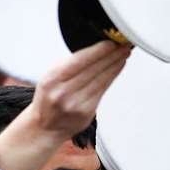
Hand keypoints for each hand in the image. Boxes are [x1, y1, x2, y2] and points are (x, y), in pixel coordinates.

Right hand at [0, 41, 129, 169]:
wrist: (45, 127)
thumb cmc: (49, 97)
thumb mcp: (51, 77)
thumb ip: (70, 65)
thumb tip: (97, 50)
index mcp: (52, 79)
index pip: (79, 61)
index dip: (98, 51)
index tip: (111, 42)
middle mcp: (63, 92)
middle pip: (93, 69)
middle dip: (111, 55)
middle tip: (124, 44)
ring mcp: (76, 104)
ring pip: (101, 80)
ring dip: (115, 65)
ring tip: (124, 54)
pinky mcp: (87, 113)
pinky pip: (103, 90)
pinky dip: (111, 77)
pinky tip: (117, 68)